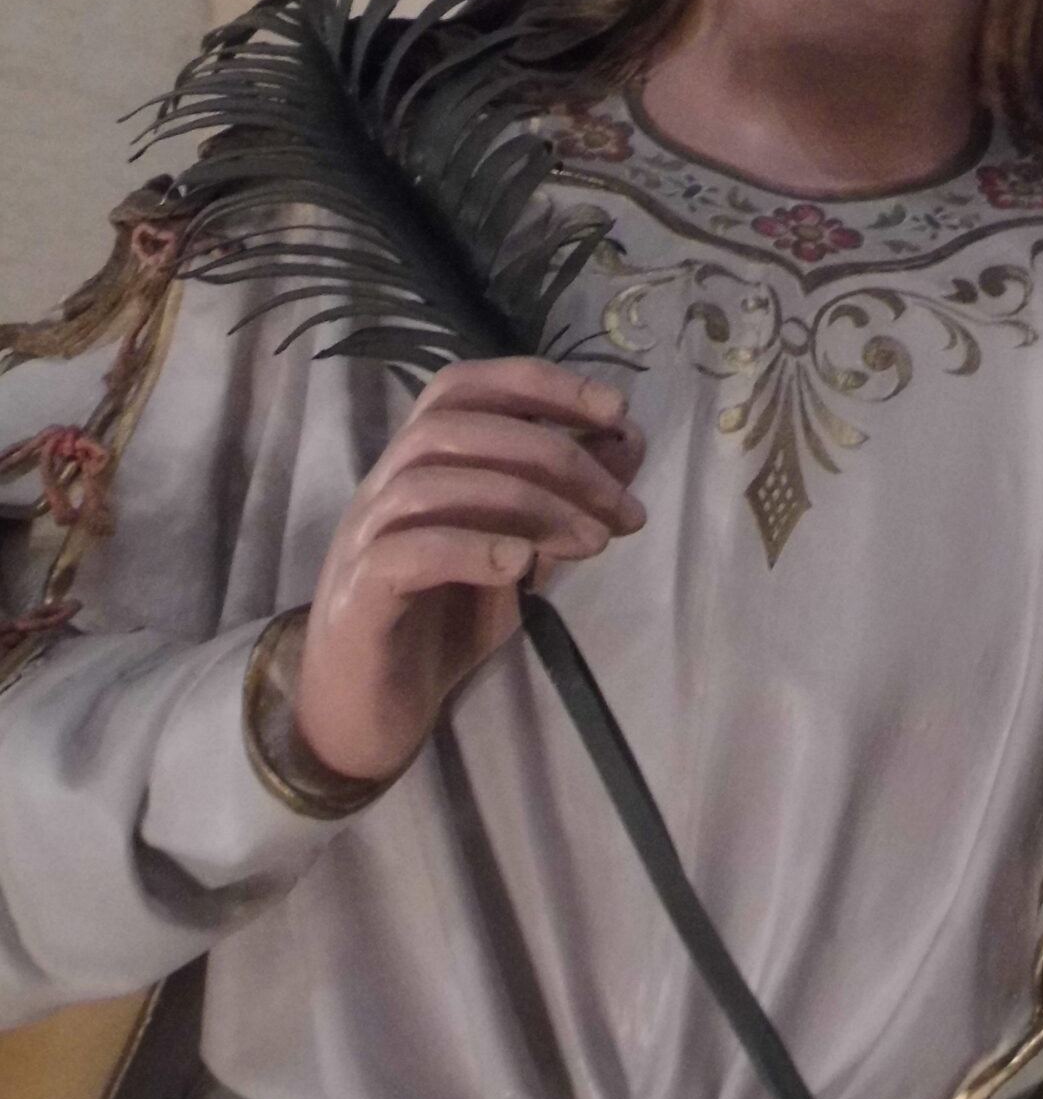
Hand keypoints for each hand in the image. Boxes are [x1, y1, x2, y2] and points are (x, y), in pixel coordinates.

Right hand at [291, 357, 645, 783]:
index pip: (467, 385)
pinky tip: (522, 566)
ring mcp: (365, 537)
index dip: (541, 384)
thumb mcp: (524, 551)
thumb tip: (627, 439)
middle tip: (620, 509)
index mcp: (424, 462)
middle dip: (556, 454)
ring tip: (592, 543)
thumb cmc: (447, 618)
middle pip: (460, 427)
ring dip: (529, 503)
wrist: (371, 714)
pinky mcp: (358, 597)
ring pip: (432, 482)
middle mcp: (387, 484)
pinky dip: (470, 548)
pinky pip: (405, 552)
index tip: (616, 408)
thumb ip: (566, 497)